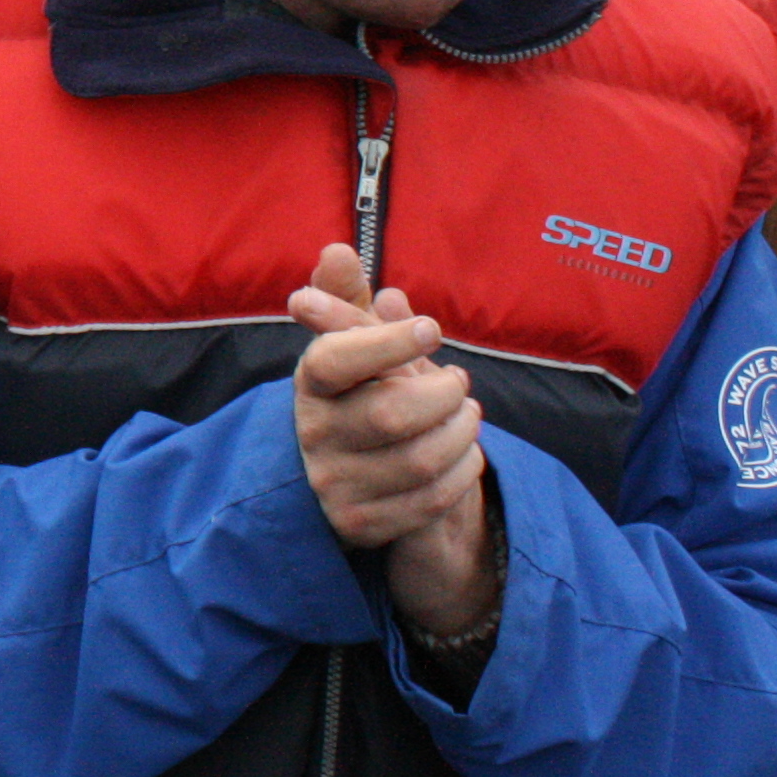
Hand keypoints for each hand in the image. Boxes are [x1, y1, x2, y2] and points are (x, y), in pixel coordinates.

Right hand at [288, 245, 496, 636]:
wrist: (339, 478)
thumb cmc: (355, 392)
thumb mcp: (350, 345)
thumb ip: (345, 298)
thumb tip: (337, 251)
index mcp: (309, 384)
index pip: (335, 359)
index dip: (387, 342)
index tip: (433, 328)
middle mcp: (312, 434)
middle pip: (391, 414)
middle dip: (442, 394)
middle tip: (459, 381)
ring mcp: (333, 483)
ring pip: (419, 460)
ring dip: (461, 432)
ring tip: (468, 414)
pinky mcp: (359, 524)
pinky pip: (430, 499)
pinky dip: (462, 471)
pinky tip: (465, 453)